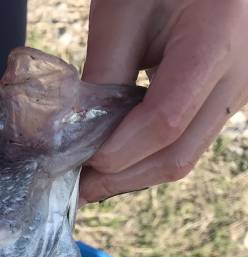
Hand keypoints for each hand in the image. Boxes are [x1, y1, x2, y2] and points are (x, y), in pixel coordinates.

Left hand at [79, 0, 247, 203]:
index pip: (166, 121)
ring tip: (91, 177)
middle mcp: (237, 77)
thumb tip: (77, 138)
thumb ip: (103, 73)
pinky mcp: (223, 101)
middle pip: (178, 154)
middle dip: (123, 178)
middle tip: (79, 188)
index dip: (118, 150)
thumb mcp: (122, 11)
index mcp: (216, 42)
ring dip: (133, 174)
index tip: (79, 162)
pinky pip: (185, 142)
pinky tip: (115, 158)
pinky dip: (146, 157)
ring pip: (183, 156)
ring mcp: (235, 94)